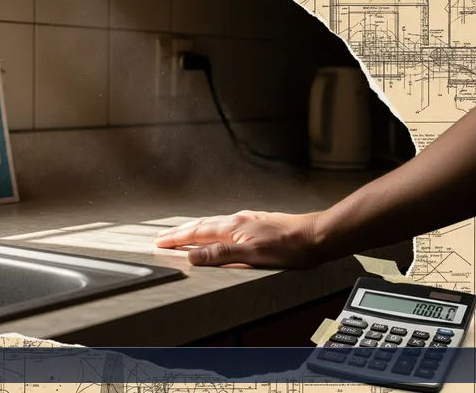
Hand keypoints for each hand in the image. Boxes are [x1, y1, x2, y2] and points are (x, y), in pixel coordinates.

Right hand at [154, 210, 326, 267]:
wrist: (316, 236)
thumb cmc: (289, 248)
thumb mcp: (252, 255)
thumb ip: (221, 254)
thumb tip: (192, 256)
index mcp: (232, 227)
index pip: (196, 233)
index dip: (176, 239)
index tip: (159, 242)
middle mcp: (237, 219)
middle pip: (201, 225)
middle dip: (179, 232)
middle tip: (161, 237)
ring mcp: (247, 220)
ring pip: (213, 223)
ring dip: (194, 229)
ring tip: (182, 233)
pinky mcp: (257, 223)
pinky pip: (225, 224)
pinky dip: (211, 228)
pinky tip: (216, 231)